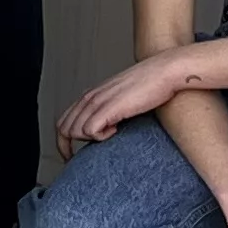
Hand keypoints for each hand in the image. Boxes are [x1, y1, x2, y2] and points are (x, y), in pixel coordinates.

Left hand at [56, 47, 191, 156]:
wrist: (164, 71)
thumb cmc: (149, 86)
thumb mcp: (121, 99)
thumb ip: (109, 111)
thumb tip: (106, 130)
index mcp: (90, 95)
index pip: (63, 121)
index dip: (63, 142)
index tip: (71, 156)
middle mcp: (90, 97)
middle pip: (64, 128)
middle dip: (70, 146)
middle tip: (87, 155)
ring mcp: (98, 101)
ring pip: (75, 131)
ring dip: (89, 139)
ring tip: (111, 133)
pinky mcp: (109, 107)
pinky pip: (90, 130)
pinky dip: (100, 137)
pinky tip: (116, 130)